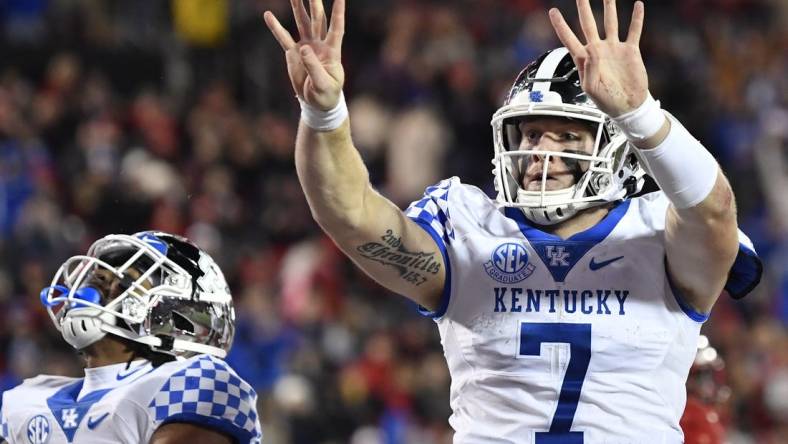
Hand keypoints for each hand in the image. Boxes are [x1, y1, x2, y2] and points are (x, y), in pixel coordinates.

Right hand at [264, 0, 344, 110]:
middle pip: (318, 19)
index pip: (336, 28)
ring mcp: (306, 47)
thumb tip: (303, 48)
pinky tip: (268, 15)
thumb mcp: (323, 85)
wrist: (317, 103)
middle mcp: (320, 45)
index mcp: (332, 52)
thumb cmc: (326, 95)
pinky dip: (276, 27)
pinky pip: (284, 38)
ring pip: (302, 22)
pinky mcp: (294, 53)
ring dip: (298, 7)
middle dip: (314, 2)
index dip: (338, 13)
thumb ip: (314, 67)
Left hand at [549, 0, 647, 116]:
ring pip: (611, 22)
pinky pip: (634, 30)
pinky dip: (636, 18)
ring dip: (609, 7)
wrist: (628, 106)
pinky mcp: (630, 51)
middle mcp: (598, 50)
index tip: (553, 11)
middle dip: (584, 8)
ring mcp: (614, 48)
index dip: (561, 26)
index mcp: (585, 59)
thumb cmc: (607, 101)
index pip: (569, 39)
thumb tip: (592, 51)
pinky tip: (638, 5)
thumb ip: (589, 70)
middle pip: (588, 24)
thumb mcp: (592, 90)